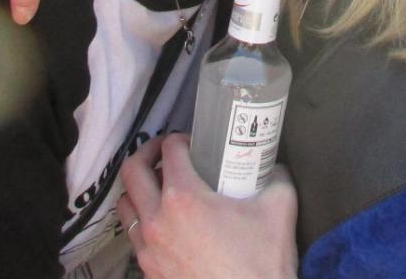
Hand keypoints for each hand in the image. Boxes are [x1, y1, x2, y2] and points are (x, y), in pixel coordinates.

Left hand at [117, 134, 298, 278]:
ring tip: (160, 190)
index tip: (191, 143)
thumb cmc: (262, 262)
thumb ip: (276, 176)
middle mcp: (157, 221)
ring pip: (125, 206)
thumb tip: (274, 165)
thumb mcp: (280, 206)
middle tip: (164, 155)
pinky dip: (143, 224)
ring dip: (139, 191)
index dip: (179, 139)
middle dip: (147, 154)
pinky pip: (134, 239)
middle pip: (132, 172)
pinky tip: (166, 227)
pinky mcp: (149, 273)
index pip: (169, 150)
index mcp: (184, 198)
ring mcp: (148, 250)